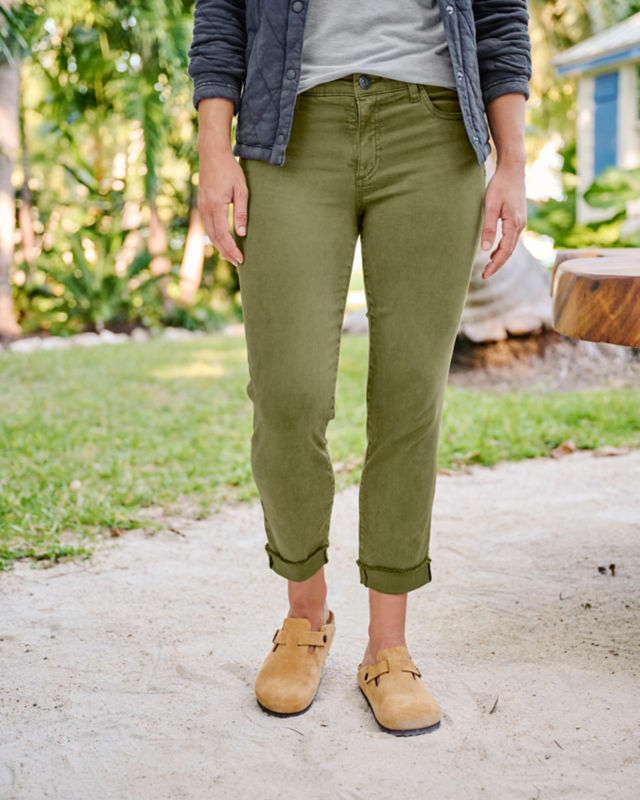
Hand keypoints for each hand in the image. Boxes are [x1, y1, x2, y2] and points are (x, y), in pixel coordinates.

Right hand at [198, 148, 247, 267]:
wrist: (212, 154)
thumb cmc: (230, 170)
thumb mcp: (241, 190)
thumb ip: (241, 212)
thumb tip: (241, 233)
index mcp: (215, 206)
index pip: (223, 235)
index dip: (231, 249)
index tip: (241, 259)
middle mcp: (205, 208)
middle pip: (214, 238)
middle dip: (226, 252)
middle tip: (238, 263)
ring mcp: (202, 206)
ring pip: (209, 233)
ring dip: (220, 246)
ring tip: (231, 256)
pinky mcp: (202, 204)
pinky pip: (208, 226)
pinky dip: (215, 237)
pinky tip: (223, 242)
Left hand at [479, 161, 525, 278]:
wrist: (512, 170)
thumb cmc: (500, 186)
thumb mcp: (490, 207)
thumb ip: (489, 228)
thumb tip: (486, 249)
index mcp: (514, 224)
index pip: (505, 251)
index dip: (495, 264)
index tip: (485, 274)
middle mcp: (520, 225)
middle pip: (509, 251)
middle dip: (497, 264)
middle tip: (485, 275)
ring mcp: (520, 222)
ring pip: (510, 246)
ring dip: (500, 257)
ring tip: (488, 267)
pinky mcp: (517, 219)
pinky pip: (510, 238)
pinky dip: (502, 248)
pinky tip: (494, 252)